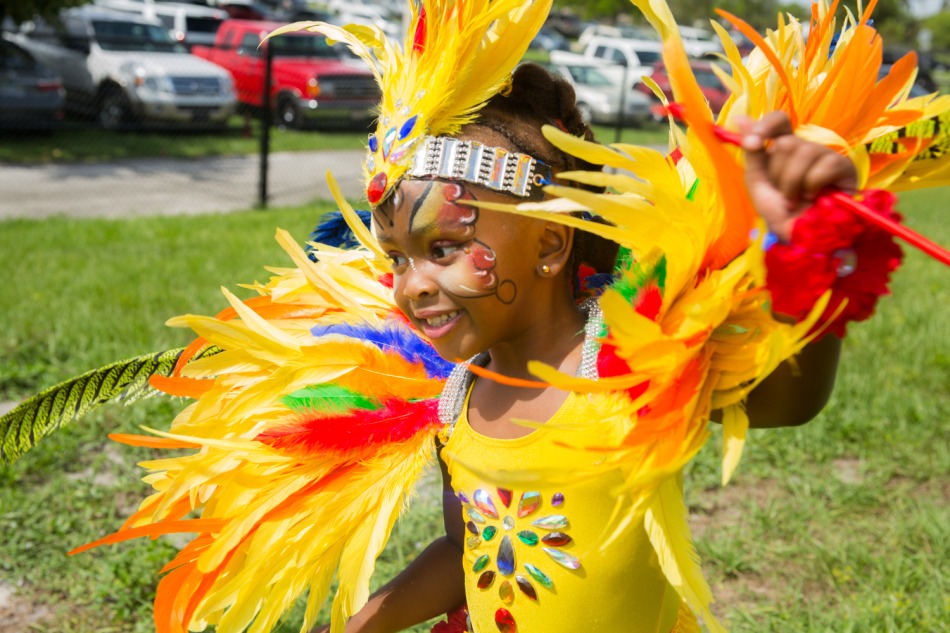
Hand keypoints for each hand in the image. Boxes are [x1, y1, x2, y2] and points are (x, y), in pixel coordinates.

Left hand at [739, 112, 856, 241]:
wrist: (799, 236)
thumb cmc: (779, 211)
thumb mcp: (758, 181)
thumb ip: (752, 151)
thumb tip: (740, 118)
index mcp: (784, 149)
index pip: (779, 120)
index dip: (765, 126)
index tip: (752, 144)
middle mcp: (805, 148)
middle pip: (786, 142)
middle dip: (778, 175)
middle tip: (784, 194)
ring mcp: (826, 155)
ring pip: (802, 151)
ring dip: (792, 184)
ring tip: (795, 200)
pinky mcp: (844, 167)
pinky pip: (823, 165)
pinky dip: (812, 186)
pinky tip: (815, 198)